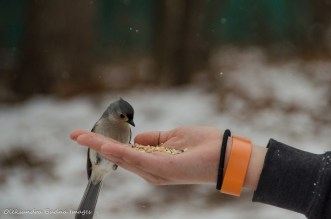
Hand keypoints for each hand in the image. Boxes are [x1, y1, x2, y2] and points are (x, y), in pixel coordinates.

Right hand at [70, 126, 221, 184]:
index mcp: (153, 161)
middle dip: (96, 145)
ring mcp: (155, 171)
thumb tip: (136, 138)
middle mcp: (150, 169)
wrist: (226, 154)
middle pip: (118, 156)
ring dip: (102, 147)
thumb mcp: (173, 136)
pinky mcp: (163, 169)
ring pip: (123, 158)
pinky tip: (106, 145)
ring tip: (82, 137)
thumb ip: (153, 139)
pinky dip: (120, 152)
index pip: (124, 152)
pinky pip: (137, 159)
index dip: (105, 144)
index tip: (86, 135)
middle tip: (75, 135)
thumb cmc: (203, 144)